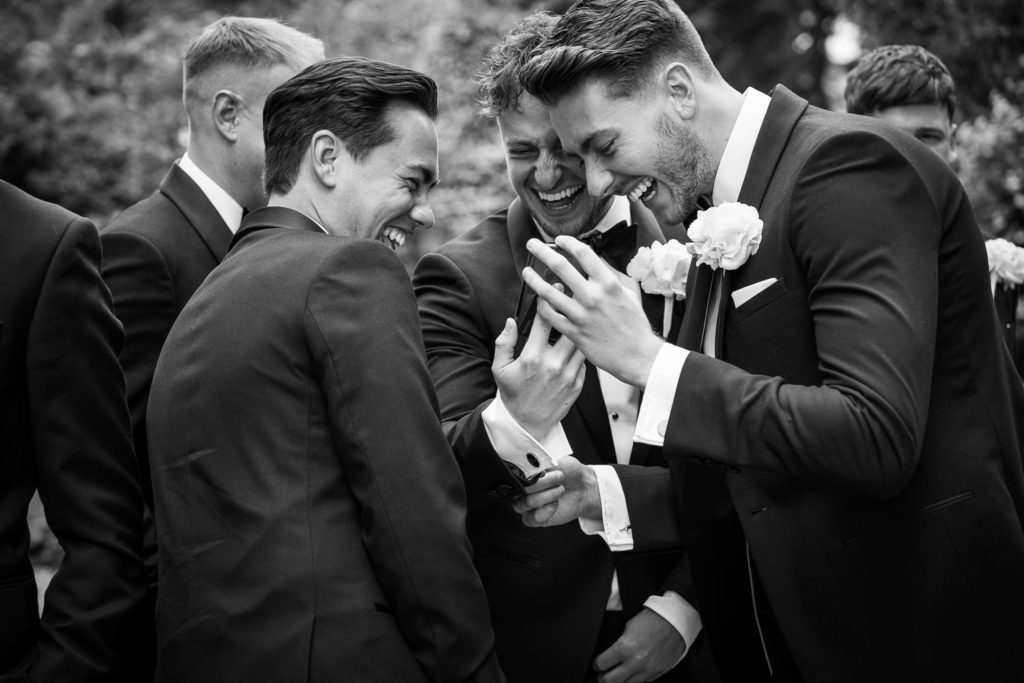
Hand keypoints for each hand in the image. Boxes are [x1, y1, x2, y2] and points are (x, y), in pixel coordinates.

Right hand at [492, 311, 585, 439]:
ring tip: (580, 321)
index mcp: (533, 357)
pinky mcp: (578, 384)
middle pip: (569, 328)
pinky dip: (581, 352)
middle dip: (572, 312)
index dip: (550, 301)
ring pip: (580, 343)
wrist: (526, 425)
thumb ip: (504, 343)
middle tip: (574, 299)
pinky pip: (584, 361)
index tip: (554, 289)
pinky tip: (578, 347)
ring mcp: (568, 375)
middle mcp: (553, 364)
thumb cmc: (513, 396)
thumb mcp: (500, 369)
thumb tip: (511, 322)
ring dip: (579, 332)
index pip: (544, 321)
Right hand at [512, 455, 600, 526]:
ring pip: (523, 504)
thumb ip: (540, 463)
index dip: (525, 474)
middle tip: (558, 476)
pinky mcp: (537, 518)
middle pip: (519, 490)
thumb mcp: (556, 461)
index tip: (541, 470)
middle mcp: (522, 490)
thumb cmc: (569, 472)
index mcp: (523, 475)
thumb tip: (530, 466)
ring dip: (544, 496)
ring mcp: (528, 505)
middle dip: (540, 484)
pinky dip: (544, 511)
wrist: (584, 486)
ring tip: (560, 489)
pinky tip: (555, 503)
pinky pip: (532, 518)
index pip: (513, 476)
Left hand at [523, 237, 663, 386]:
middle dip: (542, 251)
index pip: (584, 253)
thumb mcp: (630, 295)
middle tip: (532, 245)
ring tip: (526, 272)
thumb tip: (600, 269)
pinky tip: (538, 301)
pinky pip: (549, 315)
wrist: (637, 355)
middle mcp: (593, 296)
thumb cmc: (635, 326)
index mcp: (608, 284)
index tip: (559, 240)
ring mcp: (581, 314)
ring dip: (533, 279)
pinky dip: (541, 306)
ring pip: (548, 291)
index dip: (568, 242)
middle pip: (560, 266)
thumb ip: (613, 280)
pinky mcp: (573, 332)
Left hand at [594, 608, 686, 682]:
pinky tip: (632, 673)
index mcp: (625, 647)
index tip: (596, 664)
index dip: (596, 665)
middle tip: (601, 675)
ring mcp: (647, 670)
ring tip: (616, 676)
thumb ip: (619, 644)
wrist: (674, 622)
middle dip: (602, 678)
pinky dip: (634, 679)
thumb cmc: (652, 620)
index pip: (601, 664)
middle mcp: (635, 662)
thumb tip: (610, 655)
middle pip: (610, 681)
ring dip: (618, 681)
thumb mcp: (628, 627)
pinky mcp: (656, 674)